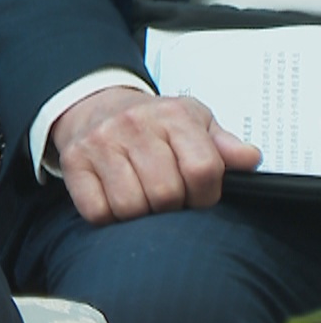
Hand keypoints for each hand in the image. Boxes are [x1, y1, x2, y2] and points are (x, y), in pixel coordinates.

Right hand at [49, 87, 259, 223]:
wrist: (95, 105)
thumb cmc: (153, 122)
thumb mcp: (194, 121)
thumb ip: (224, 144)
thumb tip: (250, 159)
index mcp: (172, 116)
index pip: (203, 169)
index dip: (207, 196)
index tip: (200, 197)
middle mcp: (133, 125)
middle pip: (165, 193)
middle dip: (173, 207)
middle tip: (170, 201)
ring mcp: (99, 143)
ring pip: (130, 206)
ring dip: (141, 215)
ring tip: (144, 201)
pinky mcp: (74, 161)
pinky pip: (96, 211)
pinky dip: (109, 217)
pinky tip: (117, 202)